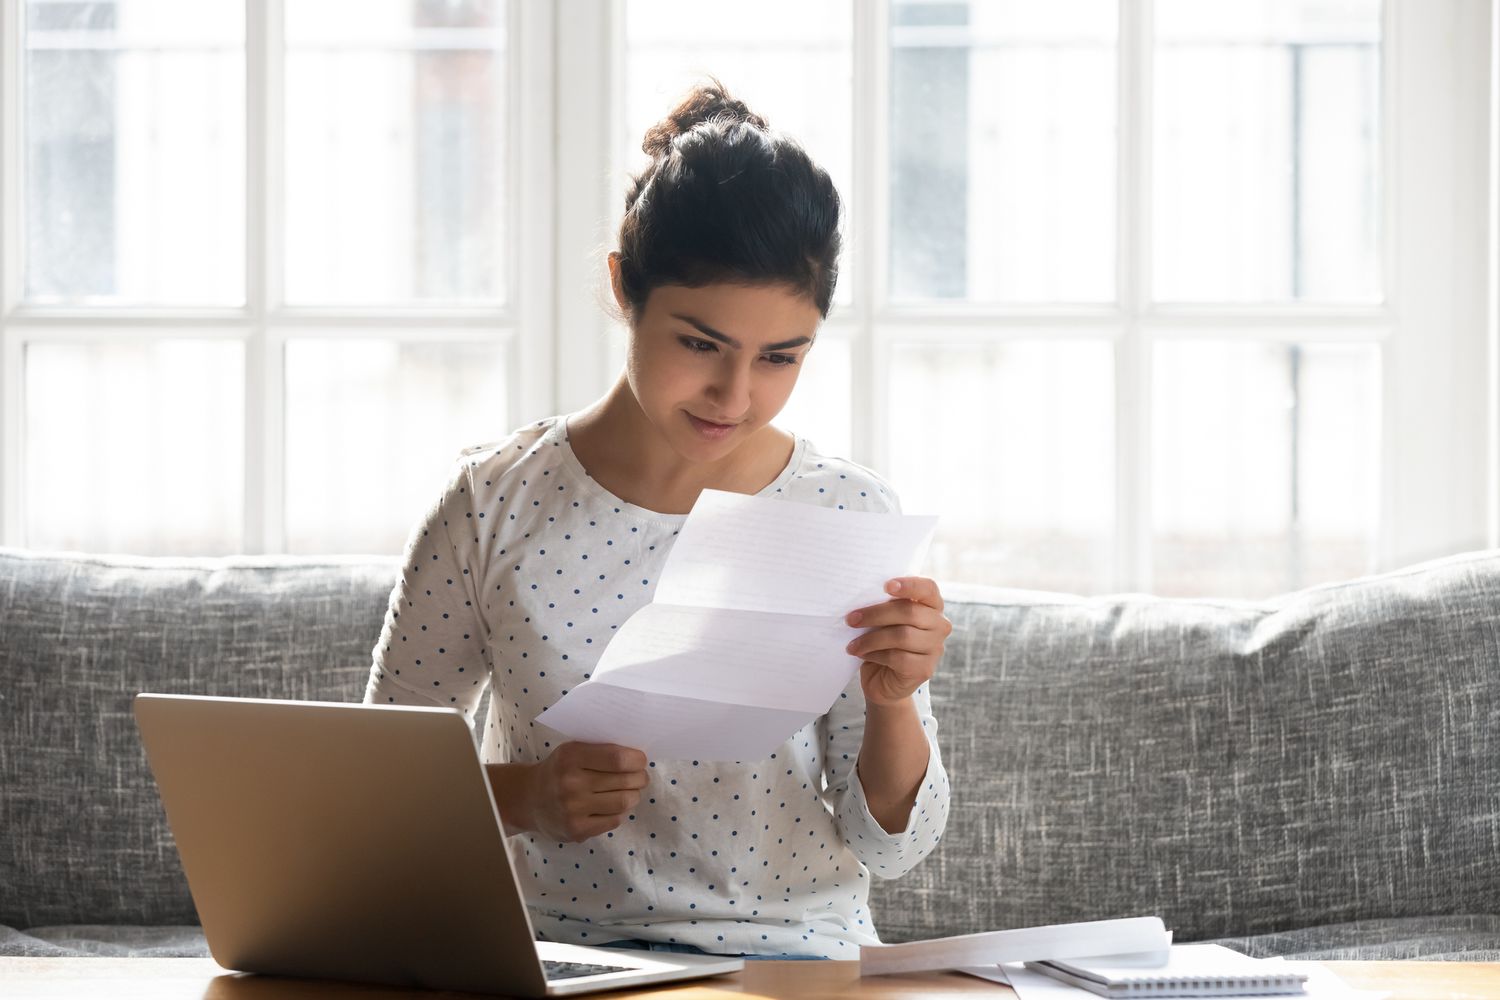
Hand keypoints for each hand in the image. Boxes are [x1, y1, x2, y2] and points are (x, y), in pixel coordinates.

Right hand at [523, 741, 648, 841]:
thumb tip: (638, 757)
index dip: (637, 760)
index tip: (640, 761)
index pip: (617, 759)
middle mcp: (570, 783)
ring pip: (623, 802)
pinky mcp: (576, 830)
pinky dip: (619, 812)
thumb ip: (601, 751)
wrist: (528, 800)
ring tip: (630, 791)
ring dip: (634, 796)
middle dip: (640, 778)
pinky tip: (612, 806)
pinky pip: (614, 820)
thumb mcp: (572, 751)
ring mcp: (573, 809)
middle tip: (641, 777)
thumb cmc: (558, 771)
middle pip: (625, 781)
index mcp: (570, 757)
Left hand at [845, 576, 952, 706]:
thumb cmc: (883, 643)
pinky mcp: (924, 669)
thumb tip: (861, 597)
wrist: (884, 681)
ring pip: (902, 636)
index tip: (886, 585)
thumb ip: (884, 606)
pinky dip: (876, 655)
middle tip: (851, 619)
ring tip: (853, 644)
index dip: (909, 585)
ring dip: (871, 639)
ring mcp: (935, 648)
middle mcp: (940, 625)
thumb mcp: (884, 621)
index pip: (928, 589)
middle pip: (910, 612)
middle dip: (876, 614)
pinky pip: (898, 658)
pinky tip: (863, 655)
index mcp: (932, 606)